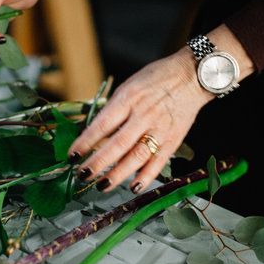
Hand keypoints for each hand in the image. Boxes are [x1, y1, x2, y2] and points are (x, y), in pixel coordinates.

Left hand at [69, 49, 212, 193]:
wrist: (191, 77)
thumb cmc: (156, 79)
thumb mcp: (129, 86)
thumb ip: (112, 109)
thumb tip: (91, 132)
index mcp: (129, 98)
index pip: (102, 124)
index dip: (85, 142)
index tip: (72, 155)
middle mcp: (144, 115)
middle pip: (117, 145)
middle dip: (98, 163)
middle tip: (83, 174)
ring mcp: (160, 129)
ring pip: (136, 156)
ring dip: (117, 174)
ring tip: (102, 185)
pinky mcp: (173, 140)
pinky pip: (158, 162)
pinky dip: (146, 177)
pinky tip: (133, 187)